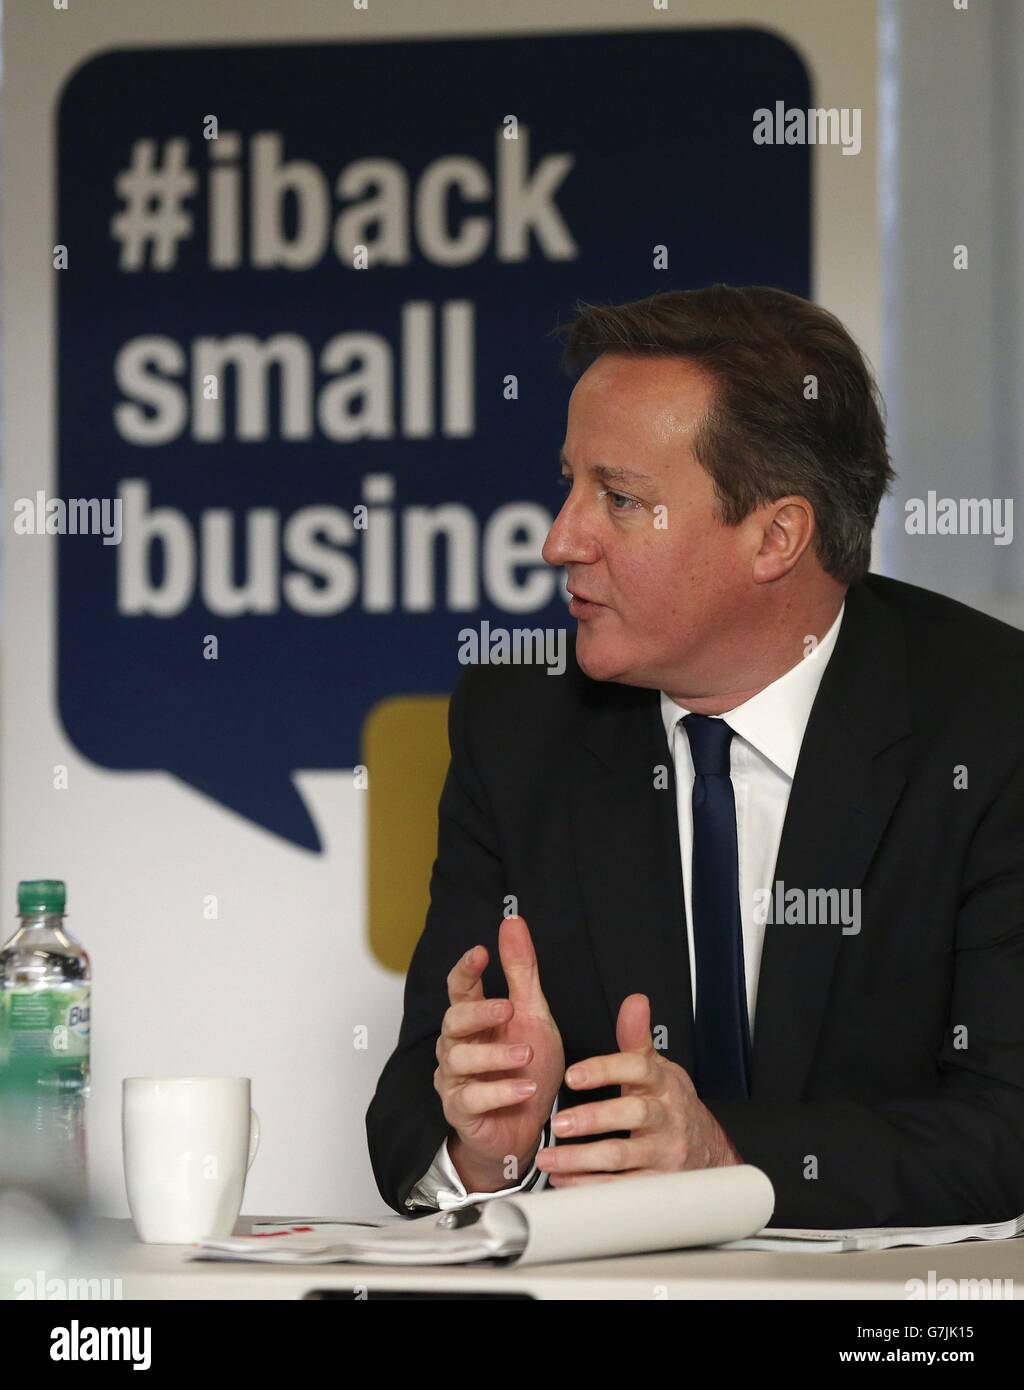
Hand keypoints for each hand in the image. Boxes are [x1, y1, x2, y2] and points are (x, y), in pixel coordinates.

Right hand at [435, 915, 564, 1190]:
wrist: (528, 1127)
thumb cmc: (527, 1067)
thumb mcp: (533, 1014)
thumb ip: (521, 971)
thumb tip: (512, 921)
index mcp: (475, 1018)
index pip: (460, 987)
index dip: (467, 968)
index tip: (480, 951)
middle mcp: (458, 1045)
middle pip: (453, 1020)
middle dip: (479, 1012)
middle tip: (508, 1008)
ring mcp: (456, 1079)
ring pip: (460, 1059)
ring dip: (496, 1056)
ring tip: (527, 1056)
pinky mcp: (461, 1111)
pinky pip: (473, 1098)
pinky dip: (501, 1092)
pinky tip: (526, 1088)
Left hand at [535, 993, 742, 1186]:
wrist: (705, 1148)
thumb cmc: (669, 1104)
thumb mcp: (657, 1067)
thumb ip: (636, 1037)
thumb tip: (634, 1002)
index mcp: (661, 1083)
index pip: (636, 1069)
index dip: (604, 1069)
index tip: (572, 1075)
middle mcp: (664, 1116)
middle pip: (631, 1115)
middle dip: (592, 1119)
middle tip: (557, 1122)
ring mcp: (662, 1152)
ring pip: (621, 1156)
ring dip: (581, 1159)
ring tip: (549, 1158)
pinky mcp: (656, 1182)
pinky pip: (621, 1187)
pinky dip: (590, 1186)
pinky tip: (564, 1181)